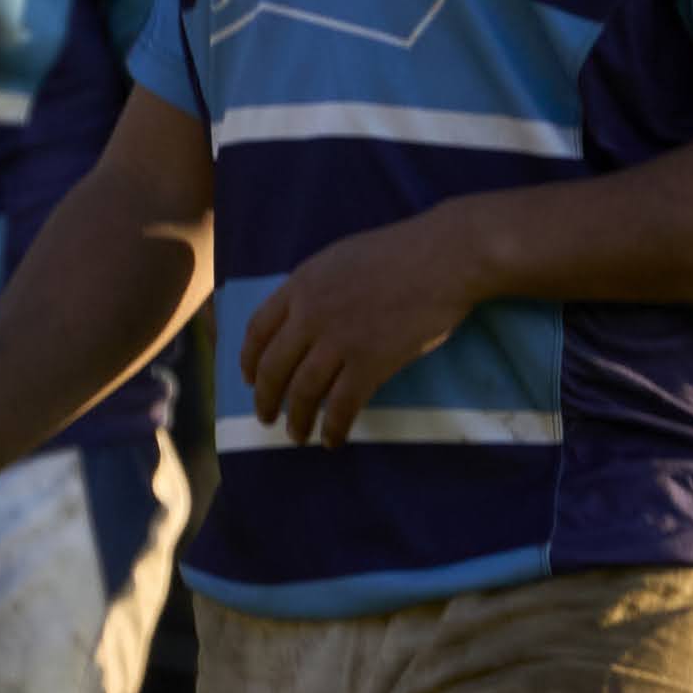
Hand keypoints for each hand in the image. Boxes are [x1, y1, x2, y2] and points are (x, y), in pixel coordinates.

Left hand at [236, 209, 487, 447]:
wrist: (443, 257)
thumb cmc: (400, 252)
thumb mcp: (341, 259)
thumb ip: (317, 288)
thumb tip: (305, 316)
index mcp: (301, 285)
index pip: (258, 329)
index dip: (249, 359)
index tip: (249, 378)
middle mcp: (311, 315)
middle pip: (274, 367)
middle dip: (266, 399)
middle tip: (267, 417)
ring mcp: (339, 341)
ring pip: (303, 392)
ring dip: (296, 419)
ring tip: (296, 435)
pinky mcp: (370, 363)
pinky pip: (342, 406)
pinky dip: (333, 427)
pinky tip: (333, 439)